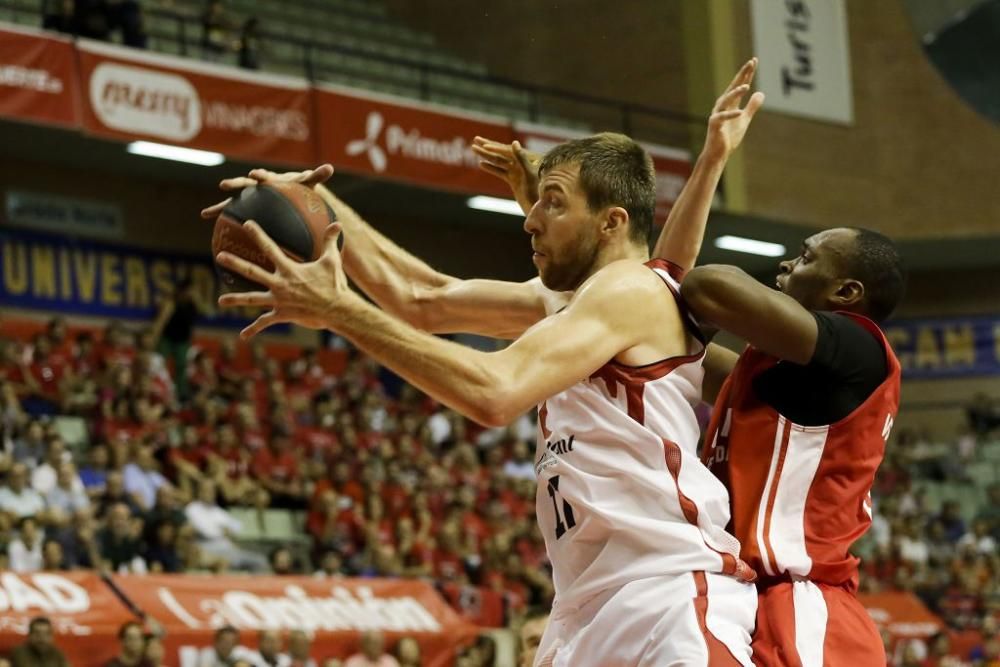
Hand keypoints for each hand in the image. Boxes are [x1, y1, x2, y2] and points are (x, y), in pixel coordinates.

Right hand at [199, 164, 334, 219]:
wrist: (290, 194)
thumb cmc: (299, 189)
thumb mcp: (308, 184)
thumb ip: (317, 176)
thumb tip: (330, 167)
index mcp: (271, 180)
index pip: (266, 177)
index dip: (261, 175)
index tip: (255, 175)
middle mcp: (256, 187)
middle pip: (244, 185)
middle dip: (236, 184)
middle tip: (225, 185)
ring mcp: (249, 197)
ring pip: (233, 201)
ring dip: (221, 206)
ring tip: (207, 213)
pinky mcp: (245, 207)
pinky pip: (231, 213)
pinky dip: (219, 215)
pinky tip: (206, 219)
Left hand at [216, 220, 352, 338]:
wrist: (336, 309)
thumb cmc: (334, 284)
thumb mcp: (332, 260)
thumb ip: (330, 241)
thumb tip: (337, 223)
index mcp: (289, 269)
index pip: (269, 248)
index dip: (258, 235)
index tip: (247, 224)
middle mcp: (279, 284)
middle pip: (252, 272)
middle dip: (235, 263)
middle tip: (220, 256)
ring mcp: (279, 300)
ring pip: (252, 299)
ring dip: (235, 299)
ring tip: (221, 301)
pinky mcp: (282, 315)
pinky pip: (265, 322)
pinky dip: (253, 329)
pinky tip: (243, 336)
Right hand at [471, 137, 541, 213]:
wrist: (540, 208)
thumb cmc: (538, 191)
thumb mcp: (529, 174)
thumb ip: (522, 158)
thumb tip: (514, 142)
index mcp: (527, 158)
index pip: (508, 151)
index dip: (496, 148)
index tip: (484, 146)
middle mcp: (522, 162)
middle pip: (501, 152)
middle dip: (488, 146)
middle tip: (475, 139)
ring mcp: (517, 171)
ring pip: (499, 161)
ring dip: (486, 155)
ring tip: (474, 149)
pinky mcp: (514, 180)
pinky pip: (500, 172)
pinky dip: (491, 168)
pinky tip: (481, 163)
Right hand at [702, 57, 764, 161]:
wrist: (718, 154)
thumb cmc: (729, 137)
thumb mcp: (744, 120)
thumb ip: (752, 106)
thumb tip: (761, 93)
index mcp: (730, 103)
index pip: (740, 85)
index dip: (747, 73)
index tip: (754, 60)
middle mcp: (722, 105)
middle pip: (733, 87)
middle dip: (742, 75)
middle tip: (751, 63)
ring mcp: (717, 114)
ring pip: (726, 100)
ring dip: (735, 93)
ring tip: (746, 86)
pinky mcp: (714, 125)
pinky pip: (722, 118)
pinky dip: (731, 115)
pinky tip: (740, 113)